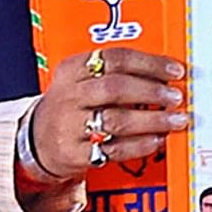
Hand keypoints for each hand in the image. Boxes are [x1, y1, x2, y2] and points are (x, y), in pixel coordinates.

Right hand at [29, 45, 189, 182]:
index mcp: (72, 69)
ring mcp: (69, 125)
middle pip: (115, 88)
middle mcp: (69, 95)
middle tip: (176, 97)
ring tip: (175, 120)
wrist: (36, 141)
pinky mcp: (74, 153)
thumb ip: (117, 73)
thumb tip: (165, 75)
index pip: (115, 58)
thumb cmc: (71, 106)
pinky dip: (140, 145)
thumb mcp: (81, 80)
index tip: (174, 71)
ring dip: (152, 120)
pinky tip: (157, 140)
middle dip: (151, 91)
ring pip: (116, 120)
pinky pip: (113, 148)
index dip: (150, 63)